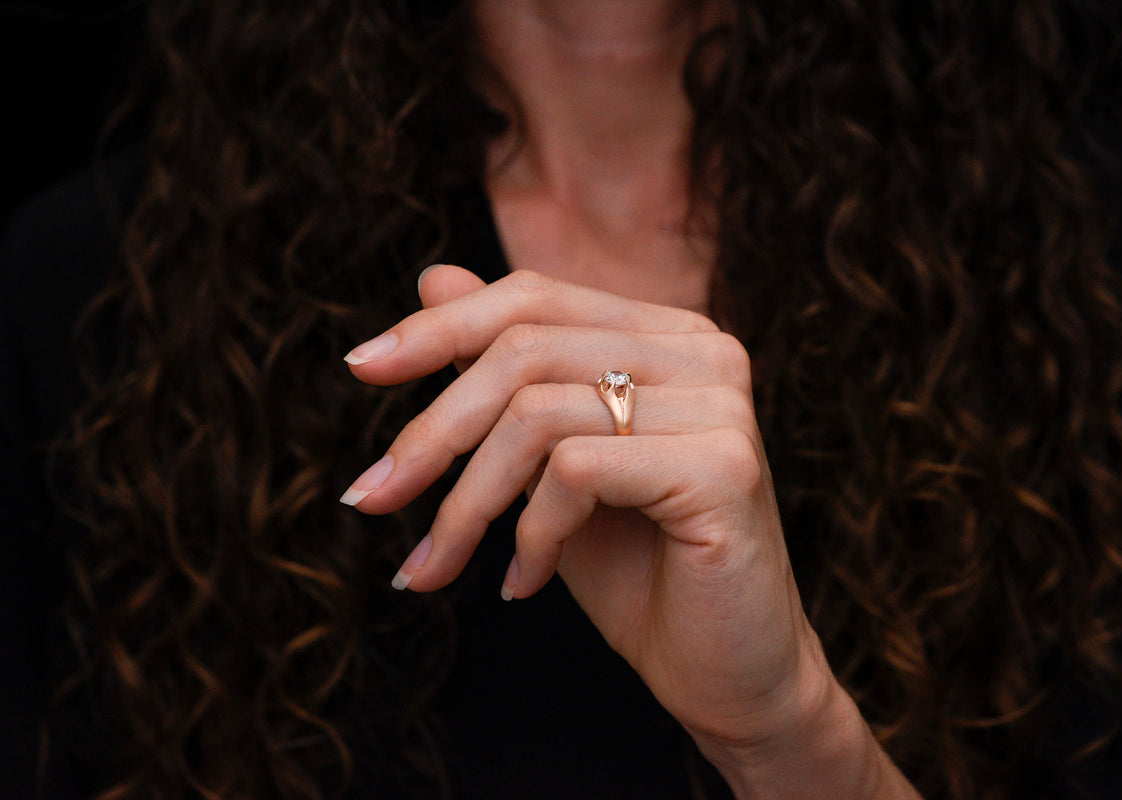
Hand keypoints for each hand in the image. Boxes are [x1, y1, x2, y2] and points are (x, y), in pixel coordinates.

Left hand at [342, 265, 918, 798]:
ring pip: (537, 413)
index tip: (359, 368)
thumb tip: (432, 278)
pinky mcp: (722, 467)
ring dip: (466, 502)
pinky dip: (530, 535)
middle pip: (524, 349)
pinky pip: (575, 472)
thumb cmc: (636, 569)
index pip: (535, 297)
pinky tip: (525, 583)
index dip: (440, 327)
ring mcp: (720, 405)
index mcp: (667, 335)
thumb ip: (504, 373)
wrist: (726, 675)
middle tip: (373, 498)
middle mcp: (704, 351)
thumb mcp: (547, 463)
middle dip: (432, 431)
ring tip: (436, 565)